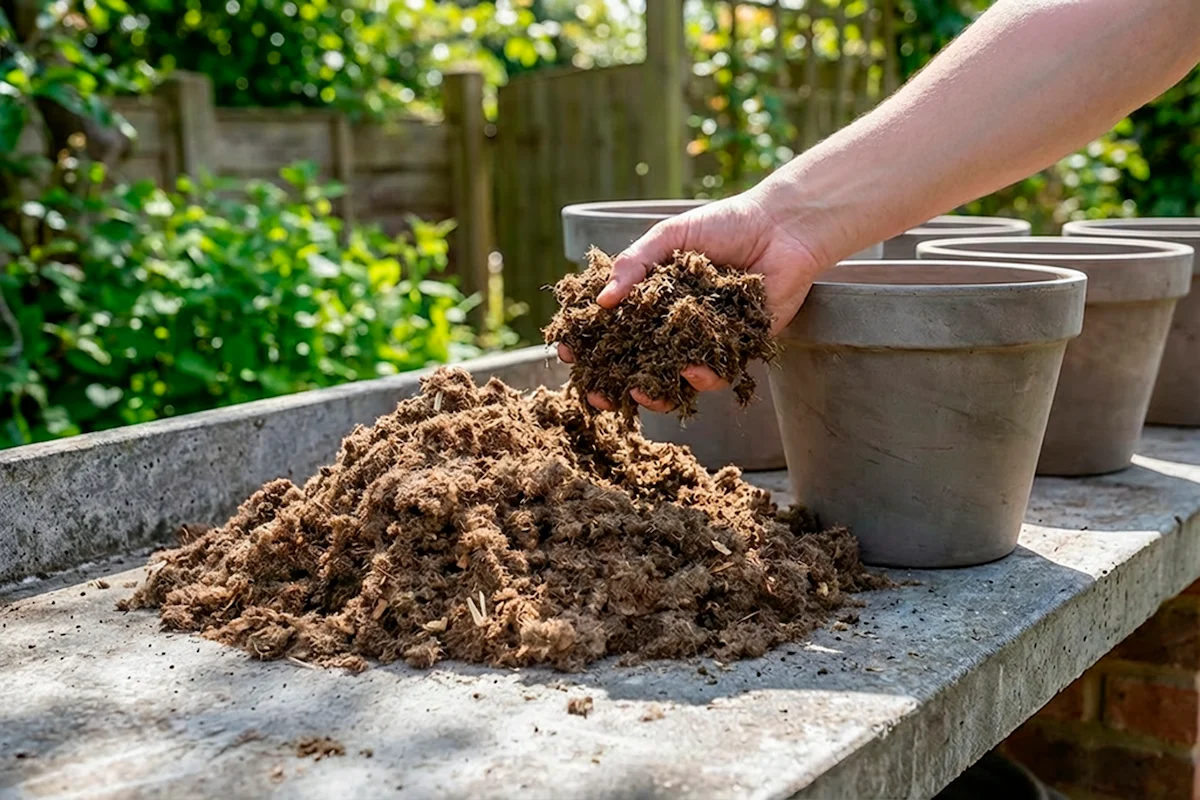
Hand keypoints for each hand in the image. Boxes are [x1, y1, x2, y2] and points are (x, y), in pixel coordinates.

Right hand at [557, 186, 826, 411]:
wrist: (781, 227)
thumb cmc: (724, 224)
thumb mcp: (670, 236)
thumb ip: (634, 263)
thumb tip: (603, 300)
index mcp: (653, 299)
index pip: (613, 327)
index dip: (589, 343)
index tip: (568, 352)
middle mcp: (675, 324)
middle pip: (638, 364)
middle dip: (614, 384)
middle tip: (599, 395)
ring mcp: (704, 340)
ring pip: (674, 379)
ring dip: (655, 393)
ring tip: (642, 393)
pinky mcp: (737, 349)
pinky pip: (716, 374)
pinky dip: (702, 376)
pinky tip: (692, 369)